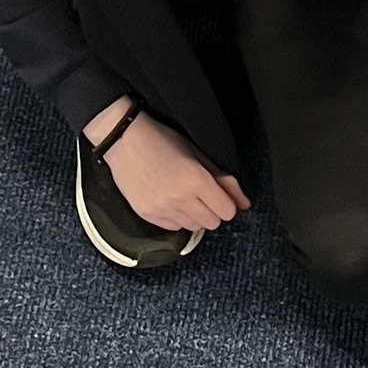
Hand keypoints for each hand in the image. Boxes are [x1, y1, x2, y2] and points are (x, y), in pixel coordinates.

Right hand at [90, 104, 248, 234]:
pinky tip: (169, 200)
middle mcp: (179, 198)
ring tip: (183, 196)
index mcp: (196, 180)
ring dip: (195, 215)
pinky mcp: (147, 214)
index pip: (227, 211)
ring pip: (194, 227)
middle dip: (212, 210)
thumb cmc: (163, 141)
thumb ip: (224, 181)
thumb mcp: (199, 155)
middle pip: (212, 223)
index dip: (226, 203)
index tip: (219, 195)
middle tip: (201, 194)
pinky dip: (177, 218)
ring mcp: (161, 208)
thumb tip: (244, 204)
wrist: (124, 139)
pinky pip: (174, 228)